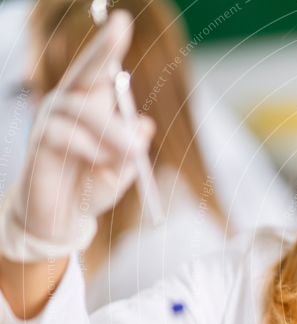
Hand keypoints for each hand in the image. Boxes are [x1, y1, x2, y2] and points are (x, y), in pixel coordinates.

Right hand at [0, 10, 153, 262]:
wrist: (64, 218)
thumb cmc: (93, 186)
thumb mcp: (123, 170)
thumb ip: (133, 147)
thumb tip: (144, 123)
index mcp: (94, 107)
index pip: (102, 71)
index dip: (110, 46)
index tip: (122, 20)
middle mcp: (71, 105)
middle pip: (85, 71)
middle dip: (103, 48)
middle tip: (121, 27)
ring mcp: (53, 120)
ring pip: (83, 109)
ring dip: (112, 131)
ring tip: (132, 153)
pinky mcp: (40, 140)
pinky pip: (66, 134)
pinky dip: (89, 149)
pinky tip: (97, 164)